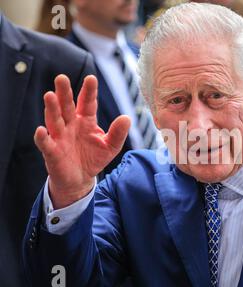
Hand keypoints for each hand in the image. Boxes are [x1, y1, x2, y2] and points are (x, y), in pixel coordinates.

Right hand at [34, 75, 130, 208]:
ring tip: (49, 96)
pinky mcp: (52, 152)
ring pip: (54, 120)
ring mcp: (59, 137)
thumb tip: (127, 118)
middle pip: (67, 106)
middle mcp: (71, 125)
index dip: (89, 91)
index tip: (91, 78)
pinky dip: (42, 137)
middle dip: (64, 93)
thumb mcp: (111, 146)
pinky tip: (41, 130)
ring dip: (51, 109)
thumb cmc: (94, 158)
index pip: (87, 103)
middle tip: (61, 78)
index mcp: (86, 120)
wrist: (80, 179)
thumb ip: (118, 133)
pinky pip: (46, 143)